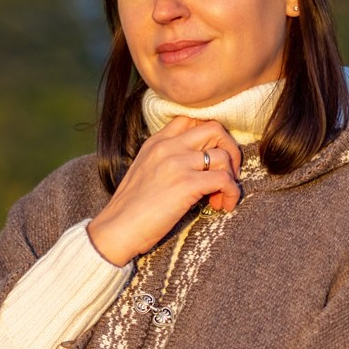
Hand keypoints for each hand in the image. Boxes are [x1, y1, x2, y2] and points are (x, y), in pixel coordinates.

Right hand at [86, 116, 240, 265]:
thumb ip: (166, 159)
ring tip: (221, 197)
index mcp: (156, 142)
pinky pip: (225, 179)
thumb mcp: (145, 171)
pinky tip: (223, 206)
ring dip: (231, 176)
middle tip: (227, 172)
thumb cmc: (131, 209)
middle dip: (229, 149)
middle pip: (214, 128)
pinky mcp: (186, 184)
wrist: (116, 229)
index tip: (212, 157)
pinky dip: (232, 193)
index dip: (210, 136)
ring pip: (223, 155)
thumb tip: (198, 164)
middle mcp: (167, 147)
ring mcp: (177, 164)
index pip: (191, 119)